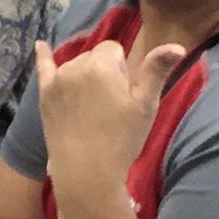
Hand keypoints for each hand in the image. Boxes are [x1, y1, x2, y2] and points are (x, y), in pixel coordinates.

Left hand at [33, 39, 184, 196]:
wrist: (87, 173)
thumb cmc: (122, 139)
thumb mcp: (145, 105)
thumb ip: (157, 70)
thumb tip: (178, 46)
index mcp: (102, 64)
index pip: (114, 49)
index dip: (123, 70)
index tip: (124, 94)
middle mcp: (76, 66)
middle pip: (94, 56)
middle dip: (104, 72)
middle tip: (110, 106)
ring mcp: (57, 80)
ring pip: (76, 65)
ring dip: (85, 76)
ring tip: (91, 107)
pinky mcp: (44, 95)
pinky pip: (43, 67)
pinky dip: (43, 55)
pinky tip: (40, 45)